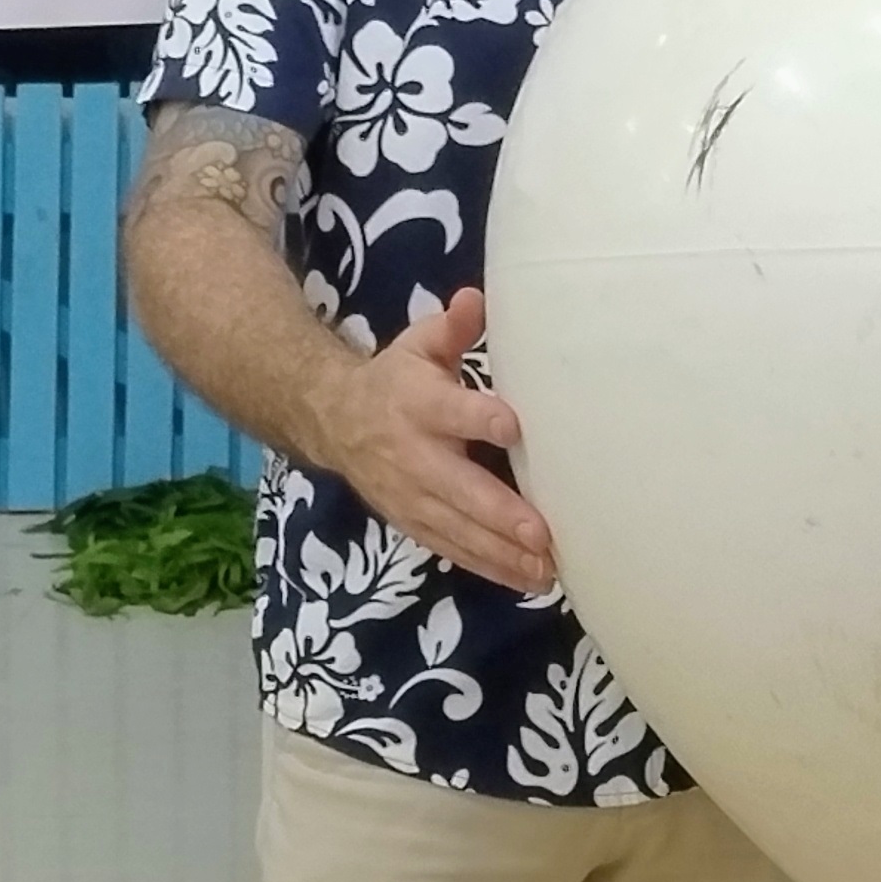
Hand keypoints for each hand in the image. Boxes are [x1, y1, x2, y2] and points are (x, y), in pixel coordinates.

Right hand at [316, 287, 557, 594]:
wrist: (335, 421)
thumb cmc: (397, 379)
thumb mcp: (418, 344)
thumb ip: (451, 327)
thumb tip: (476, 300)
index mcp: (418, 404)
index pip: (451, 411)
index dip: (479, 418)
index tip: (514, 425)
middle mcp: (414, 455)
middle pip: (458, 487)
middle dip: (498, 513)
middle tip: (540, 531)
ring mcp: (412, 497)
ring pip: (458, 530)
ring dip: (502, 552)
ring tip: (546, 567)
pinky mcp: (414, 524)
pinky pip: (454, 550)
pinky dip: (490, 569)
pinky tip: (528, 581)